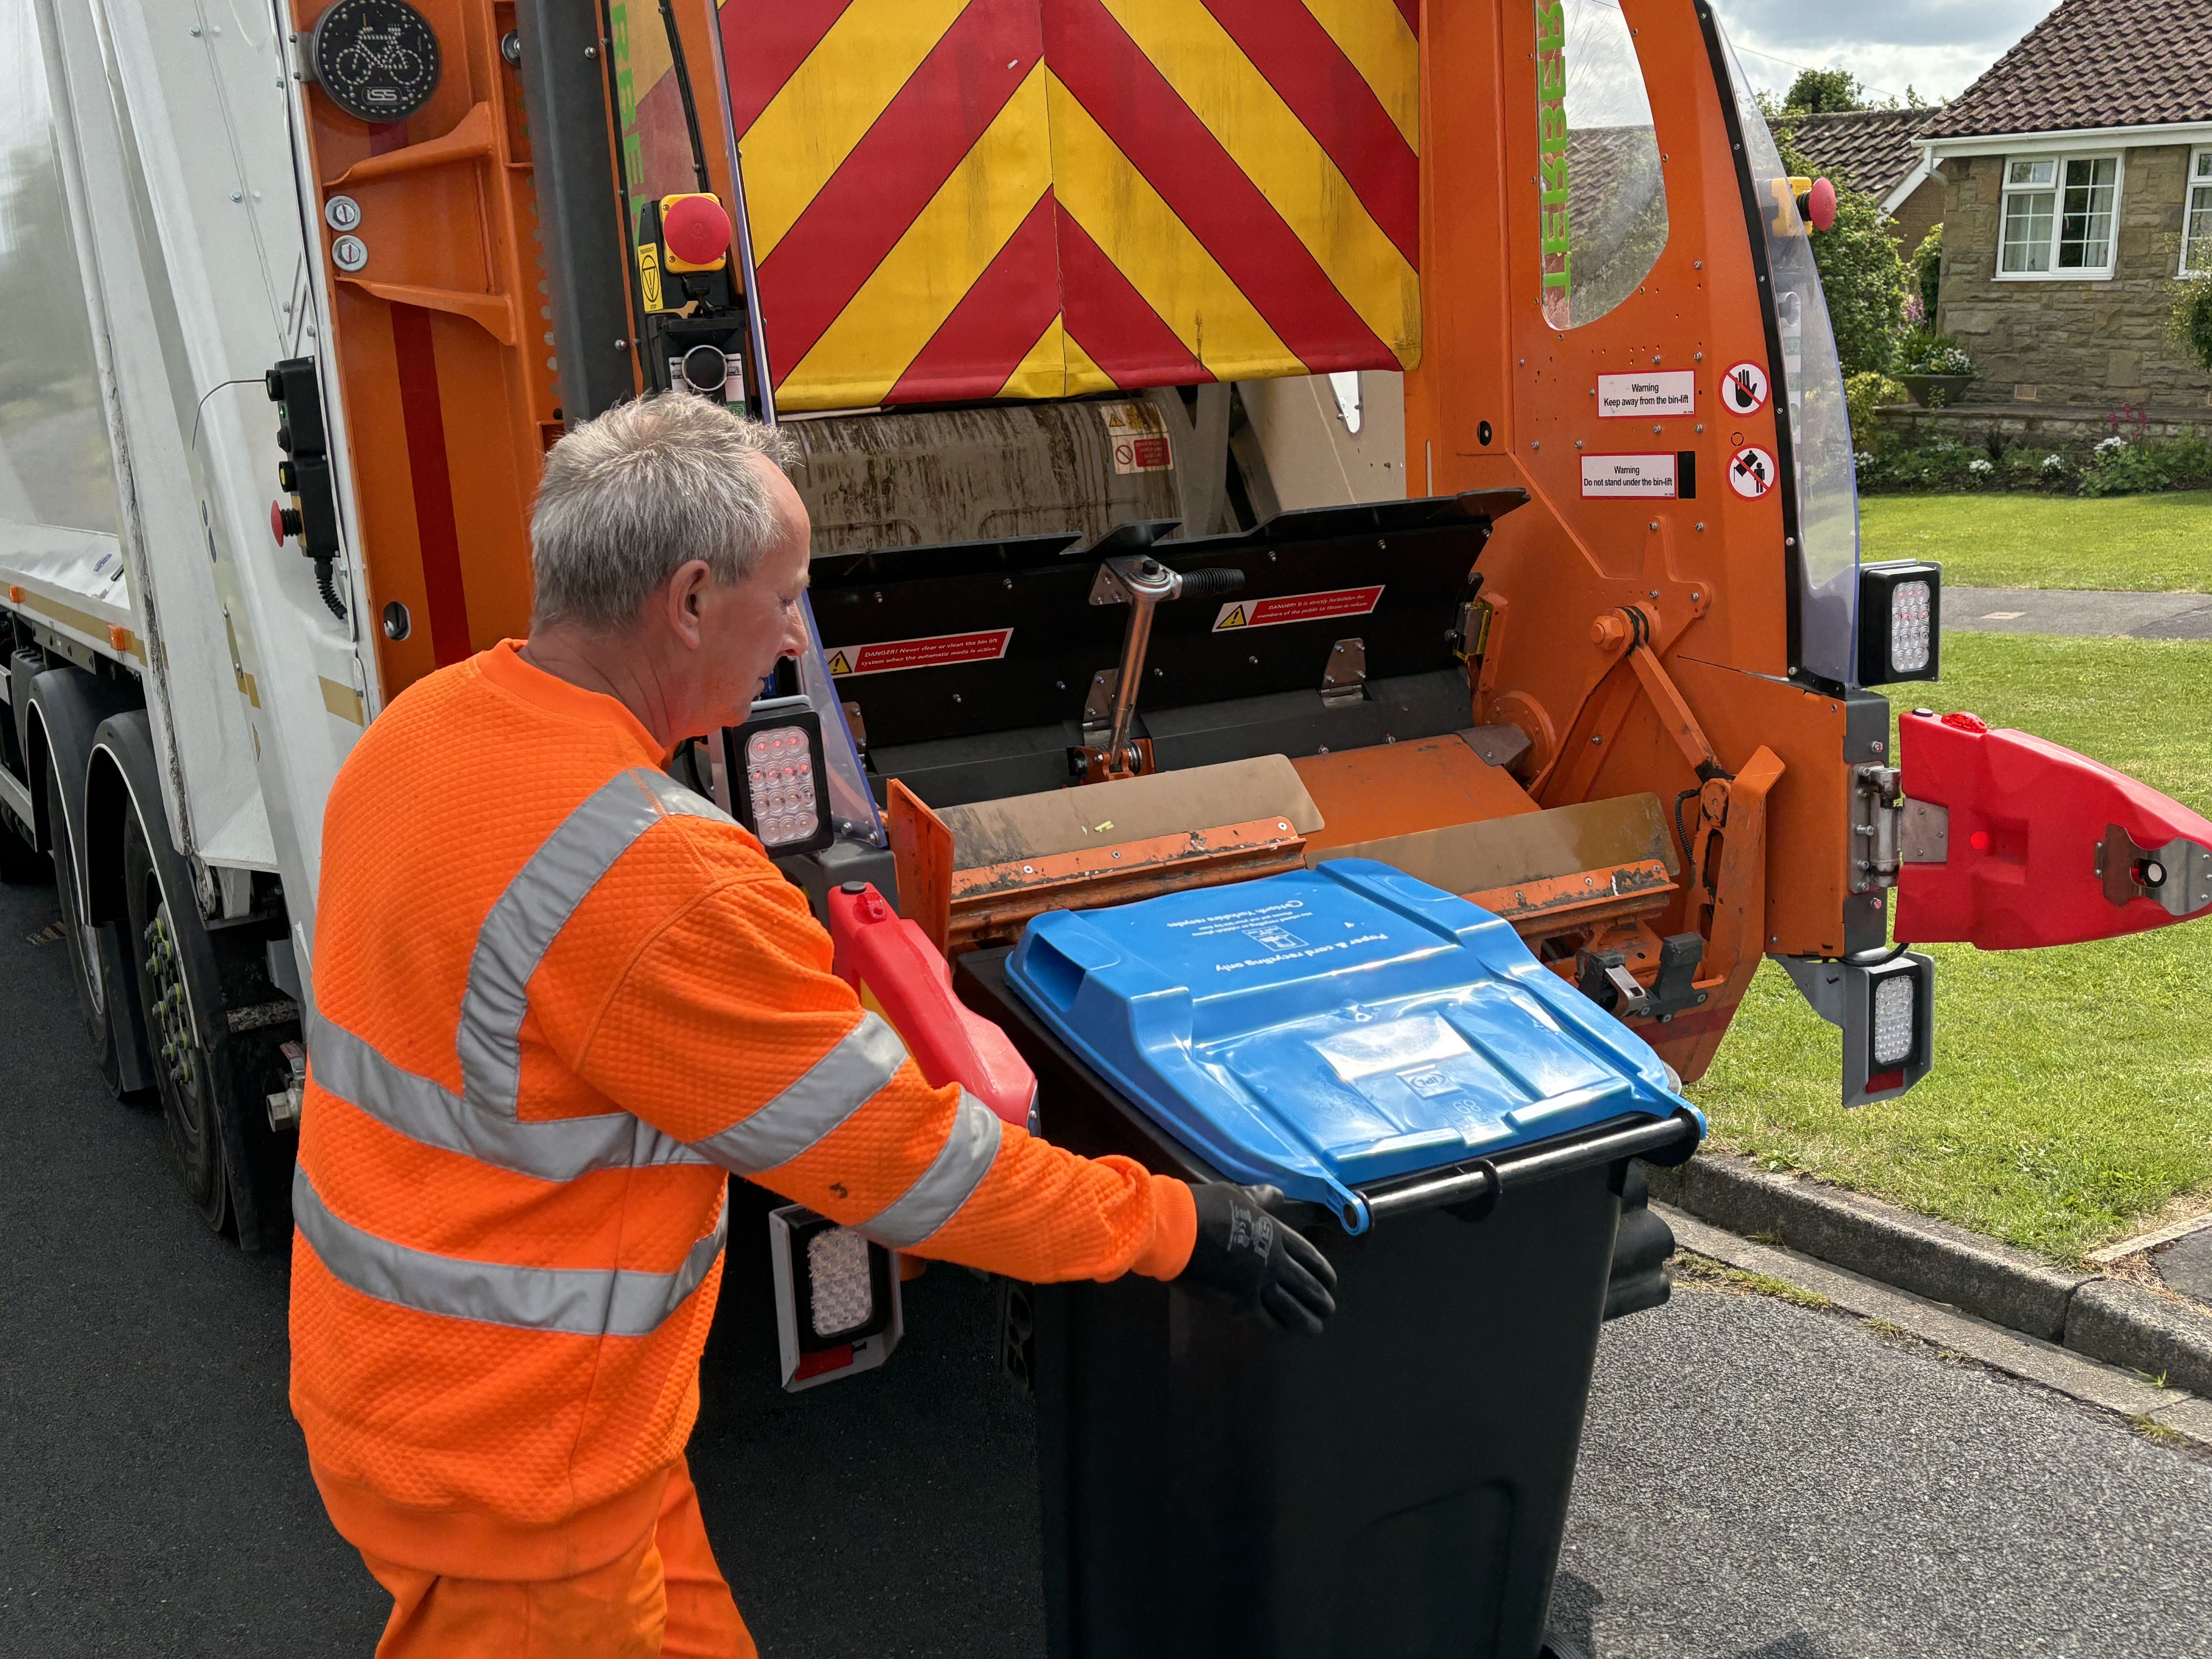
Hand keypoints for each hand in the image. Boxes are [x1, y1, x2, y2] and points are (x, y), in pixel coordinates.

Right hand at [1178, 1183, 1338, 1335]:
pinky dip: (1280, 1327)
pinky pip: (1267, 1319)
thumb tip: (1277, 1194)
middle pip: (1304, 1283)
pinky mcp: (1242, 1303)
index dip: (1321, 1269)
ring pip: (1291, 1306)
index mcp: (1275, 1234)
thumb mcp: (1238, 1196)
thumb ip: (1259, 1199)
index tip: (1331, 1282)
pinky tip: (1287, 1332)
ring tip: (1316, 1328)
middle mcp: (1274, 1261)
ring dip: (1306, 1319)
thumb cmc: (1207, 1208)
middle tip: (1328, 1309)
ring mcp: (1260, 1284)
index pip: (1307, 1255)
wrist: (1184, 1231)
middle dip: (1318, 1298)